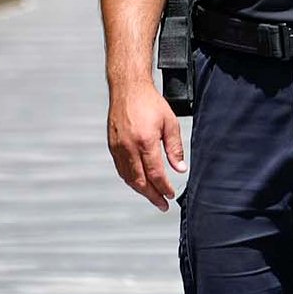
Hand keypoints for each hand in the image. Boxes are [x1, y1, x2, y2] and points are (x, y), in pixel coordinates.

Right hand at [108, 83, 184, 209]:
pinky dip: (131, 179)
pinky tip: (139, 182)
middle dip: (152, 196)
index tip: (170, 195)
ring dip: (141, 190)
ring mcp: (118, 147)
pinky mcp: (112, 145)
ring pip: (128, 178)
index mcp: (145, 141)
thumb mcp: (170, 123)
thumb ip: (175, 148)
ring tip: (153, 196)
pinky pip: (121, 169)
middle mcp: (128, 147)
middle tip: (162, 204)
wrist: (128, 88)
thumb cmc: (150, 102)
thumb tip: (180, 169)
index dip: (163, 188)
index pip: (155, 174)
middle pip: (140, 181)